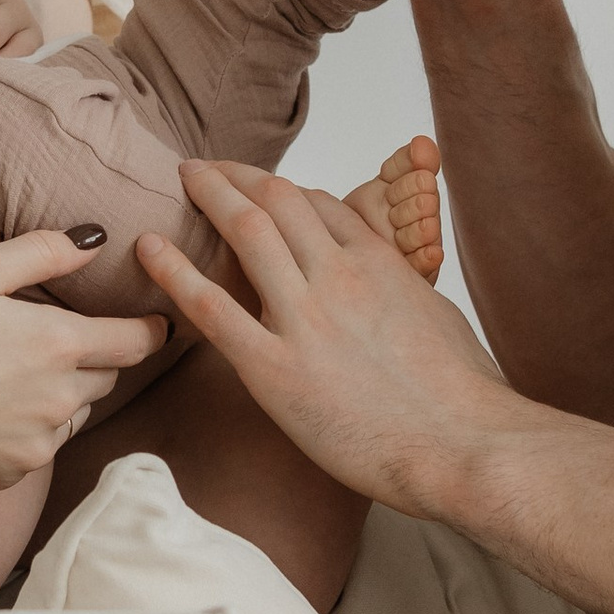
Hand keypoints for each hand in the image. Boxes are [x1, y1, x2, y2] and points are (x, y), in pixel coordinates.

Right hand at [0, 233, 165, 485]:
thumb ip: (43, 252)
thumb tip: (95, 241)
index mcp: (58, 344)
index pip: (136, 341)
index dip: (152, 330)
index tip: (157, 324)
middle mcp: (59, 400)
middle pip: (107, 378)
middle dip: (97, 358)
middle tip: (61, 342)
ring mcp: (37, 443)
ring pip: (75, 415)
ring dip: (63, 396)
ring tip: (18, 377)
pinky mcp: (10, 473)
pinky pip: (40, 448)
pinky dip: (29, 430)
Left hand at [133, 161, 517, 513]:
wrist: (464, 446)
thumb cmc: (465, 399)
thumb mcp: (439, 321)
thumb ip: (403, 297)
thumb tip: (394, 296)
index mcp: (381, 264)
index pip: (321, 206)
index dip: (282, 191)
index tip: (258, 188)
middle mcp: (339, 276)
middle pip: (278, 202)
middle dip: (237, 176)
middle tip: (205, 167)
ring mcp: (305, 318)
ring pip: (247, 231)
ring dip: (209, 195)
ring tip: (181, 178)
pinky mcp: (274, 368)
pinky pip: (212, 308)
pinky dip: (174, 271)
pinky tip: (148, 247)